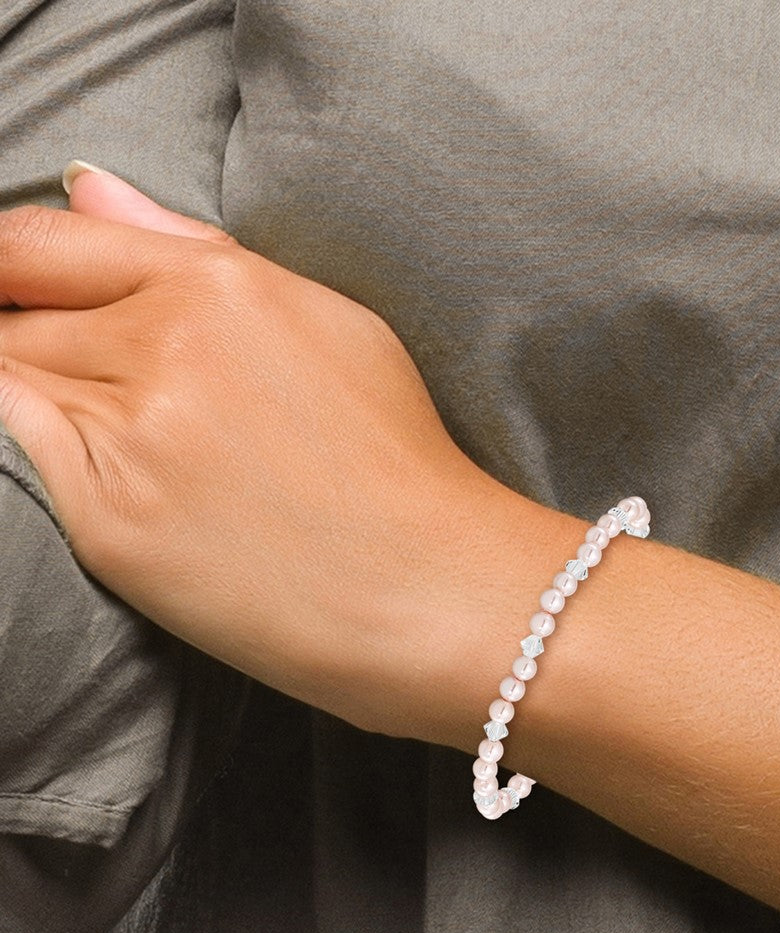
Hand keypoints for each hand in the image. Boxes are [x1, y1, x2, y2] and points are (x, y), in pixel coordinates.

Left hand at [0, 167, 510, 736]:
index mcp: (223, 288)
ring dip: (43, 401)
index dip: (10, 267)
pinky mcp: (110, 524)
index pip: (42, 243)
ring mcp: (133, 437)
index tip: (21, 295)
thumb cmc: (397, 459)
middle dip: (31, 339)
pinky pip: (23, 458)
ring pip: (11, 383)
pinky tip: (124, 478)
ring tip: (140, 444)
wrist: (430, 588)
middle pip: (18, 316)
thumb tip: (89, 189)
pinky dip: (42, 454)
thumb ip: (196, 249)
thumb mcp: (330, 323)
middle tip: (107, 392)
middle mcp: (167, 347)